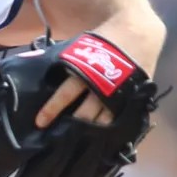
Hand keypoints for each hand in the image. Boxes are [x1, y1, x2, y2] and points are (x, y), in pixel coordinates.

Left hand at [35, 18, 163, 129]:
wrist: (136, 33)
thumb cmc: (104, 41)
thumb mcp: (83, 48)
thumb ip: (68, 64)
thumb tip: (44, 76)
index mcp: (88, 71)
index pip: (66, 93)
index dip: (52, 109)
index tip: (40, 122)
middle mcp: (103, 86)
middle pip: (85, 114)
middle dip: (72, 127)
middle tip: (60, 138)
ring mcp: (120, 95)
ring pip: (103, 121)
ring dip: (91, 132)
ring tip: (80, 143)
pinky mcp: (133, 99)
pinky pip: (120, 120)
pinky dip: (111, 130)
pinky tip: (103, 140)